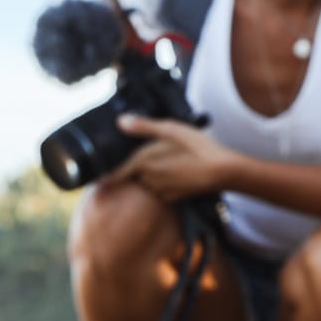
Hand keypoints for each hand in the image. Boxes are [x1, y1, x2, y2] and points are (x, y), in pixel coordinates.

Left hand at [103, 114, 236, 201]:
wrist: (223, 172)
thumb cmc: (199, 147)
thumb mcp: (172, 130)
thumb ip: (145, 127)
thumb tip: (120, 121)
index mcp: (144, 163)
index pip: (116, 173)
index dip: (105, 175)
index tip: (97, 177)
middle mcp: (149, 180)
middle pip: (132, 174)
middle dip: (133, 169)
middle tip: (148, 157)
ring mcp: (160, 191)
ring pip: (146, 182)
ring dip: (148, 175)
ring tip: (165, 162)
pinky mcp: (171, 198)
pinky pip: (159, 190)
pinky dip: (161, 183)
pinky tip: (175, 172)